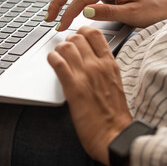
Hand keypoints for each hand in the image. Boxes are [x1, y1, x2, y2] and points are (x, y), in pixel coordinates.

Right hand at [46, 0, 166, 30]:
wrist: (163, 6)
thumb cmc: (150, 10)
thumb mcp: (130, 14)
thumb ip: (106, 12)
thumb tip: (84, 11)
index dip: (68, 13)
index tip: (61, 27)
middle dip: (57, 1)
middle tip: (48, 18)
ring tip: (52, 13)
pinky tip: (63, 5)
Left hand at [48, 26, 132, 164]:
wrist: (114, 134)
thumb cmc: (114, 113)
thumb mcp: (114, 82)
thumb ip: (103, 67)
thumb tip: (89, 58)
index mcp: (110, 63)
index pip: (95, 33)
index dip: (82, 31)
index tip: (77, 35)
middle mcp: (97, 65)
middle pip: (77, 37)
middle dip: (68, 40)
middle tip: (64, 49)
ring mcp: (85, 75)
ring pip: (66, 46)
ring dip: (58, 49)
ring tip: (57, 56)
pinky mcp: (73, 87)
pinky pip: (58, 62)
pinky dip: (52, 58)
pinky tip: (52, 62)